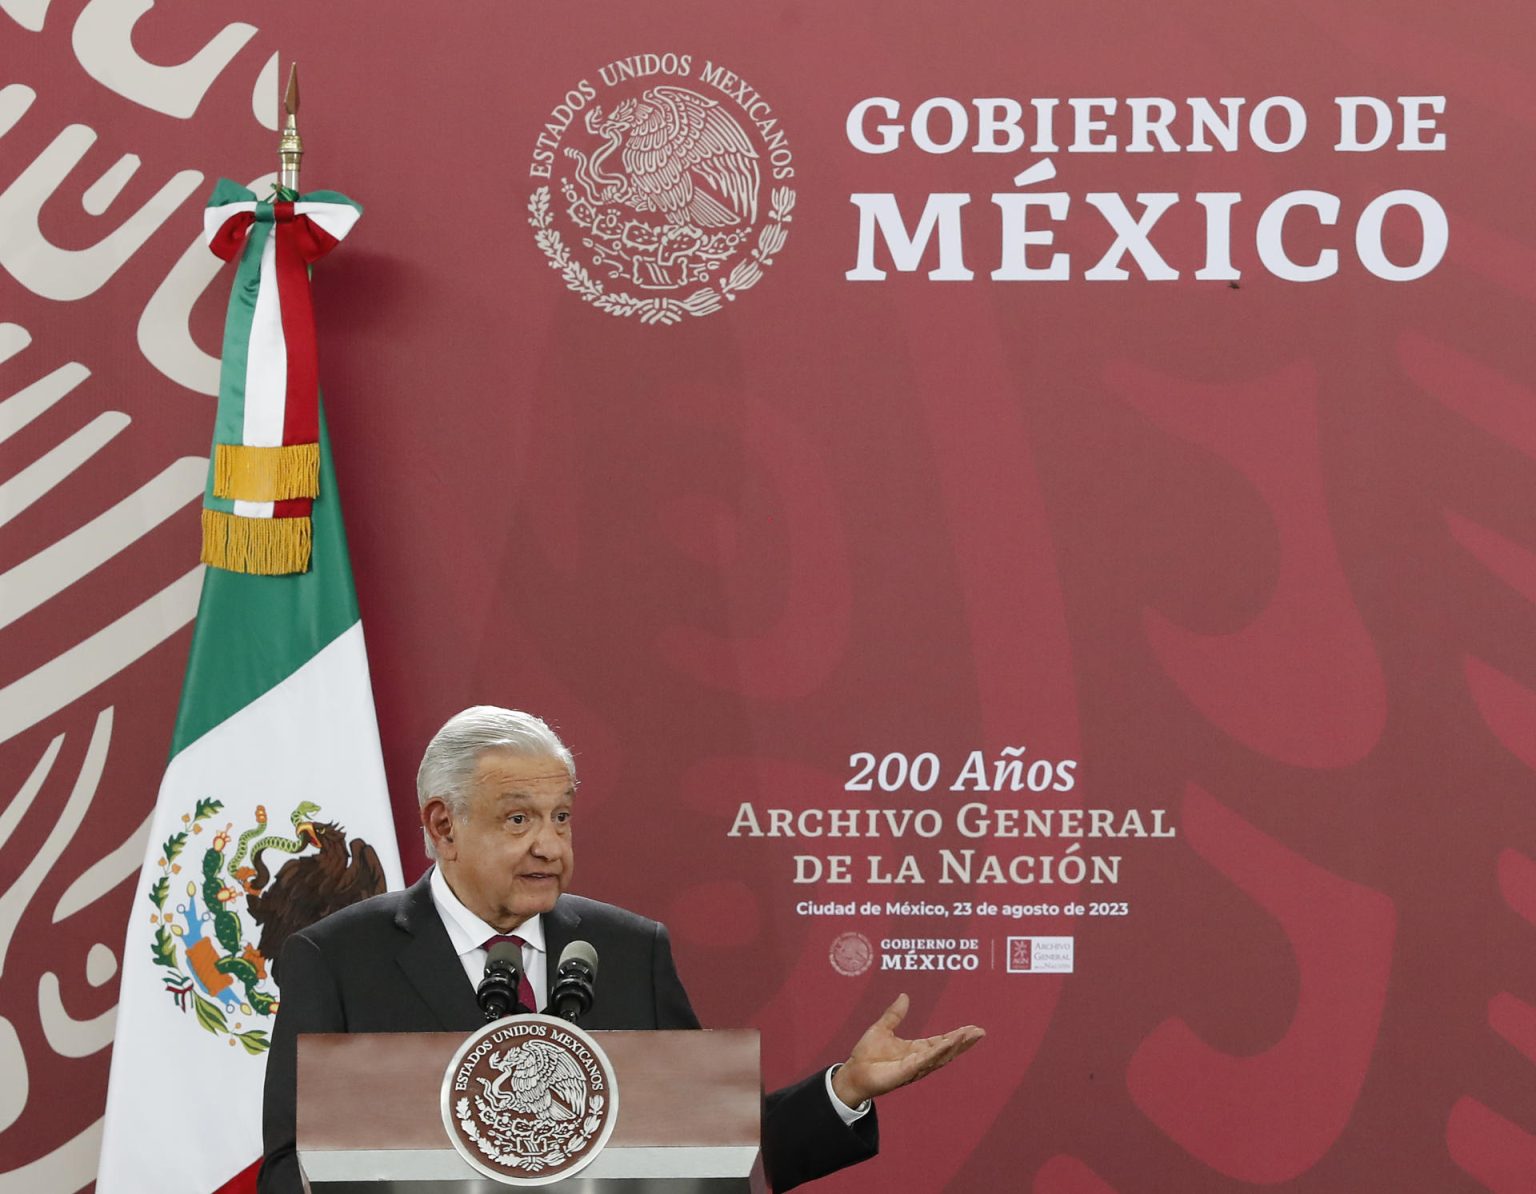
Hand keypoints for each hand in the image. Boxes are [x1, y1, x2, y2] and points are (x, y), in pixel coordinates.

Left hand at [830, 992, 984, 1106]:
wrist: (853, 1072)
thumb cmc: (866, 1055)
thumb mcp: (882, 1028)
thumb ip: (895, 1014)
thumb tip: (904, 996)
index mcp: (916, 1049)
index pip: (941, 1041)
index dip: (956, 1035)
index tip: (971, 1028)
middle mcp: (919, 1060)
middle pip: (947, 1050)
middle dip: (964, 1041)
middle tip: (980, 1032)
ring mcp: (915, 1067)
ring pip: (941, 1056)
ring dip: (956, 1045)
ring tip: (970, 1034)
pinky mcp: (907, 1071)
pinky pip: (926, 1060)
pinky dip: (938, 1051)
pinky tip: (949, 1043)